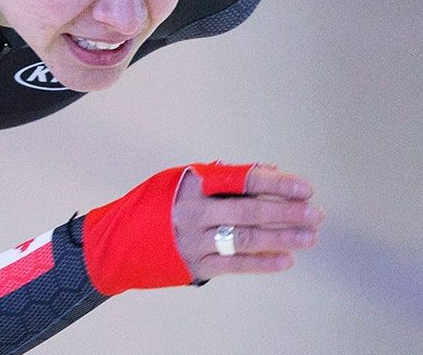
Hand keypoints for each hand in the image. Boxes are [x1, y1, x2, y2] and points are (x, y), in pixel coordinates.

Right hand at [172, 164, 324, 280]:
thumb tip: (271, 171)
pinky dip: (262, 263)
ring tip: (310, 237)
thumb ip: (224, 177)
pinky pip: (235, 265)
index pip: (242, 180)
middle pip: (248, 211)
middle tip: (316, 214)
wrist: (120, 240)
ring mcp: (194, 240)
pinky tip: (287, 260)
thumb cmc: (159, 205)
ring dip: (282, 238)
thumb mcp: (182, 181)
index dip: (276, 183)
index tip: (305, 188)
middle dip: (286, 212)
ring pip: (245, 240)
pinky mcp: (195, 265)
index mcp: (192, 184)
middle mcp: (193, 211)